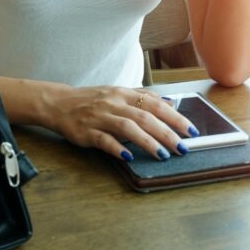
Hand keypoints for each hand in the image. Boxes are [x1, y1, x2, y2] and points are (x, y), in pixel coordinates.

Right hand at [43, 85, 198, 160]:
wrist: (59, 103)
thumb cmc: (93, 100)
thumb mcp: (119, 92)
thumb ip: (144, 97)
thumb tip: (170, 103)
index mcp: (124, 93)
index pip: (155, 104)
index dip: (175, 117)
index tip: (191, 130)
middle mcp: (114, 103)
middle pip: (145, 116)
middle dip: (167, 132)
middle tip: (183, 147)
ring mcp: (100, 117)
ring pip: (127, 127)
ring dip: (148, 142)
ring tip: (163, 155)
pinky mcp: (86, 131)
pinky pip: (103, 140)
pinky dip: (117, 147)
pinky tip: (129, 156)